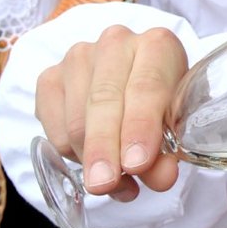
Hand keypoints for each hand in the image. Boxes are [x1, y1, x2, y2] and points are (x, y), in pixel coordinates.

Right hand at [35, 25, 187, 200]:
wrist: (134, 83)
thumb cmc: (162, 105)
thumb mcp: (176, 126)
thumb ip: (169, 153)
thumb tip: (160, 177)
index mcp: (158, 45)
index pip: (146, 86)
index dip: (140, 127)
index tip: (137, 164)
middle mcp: (115, 43)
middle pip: (104, 101)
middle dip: (104, 149)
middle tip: (107, 184)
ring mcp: (78, 58)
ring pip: (76, 120)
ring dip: (91, 161)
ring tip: (116, 184)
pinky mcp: (50, 78)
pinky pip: (53, 129)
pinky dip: (71, 155)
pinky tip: (93, 163)